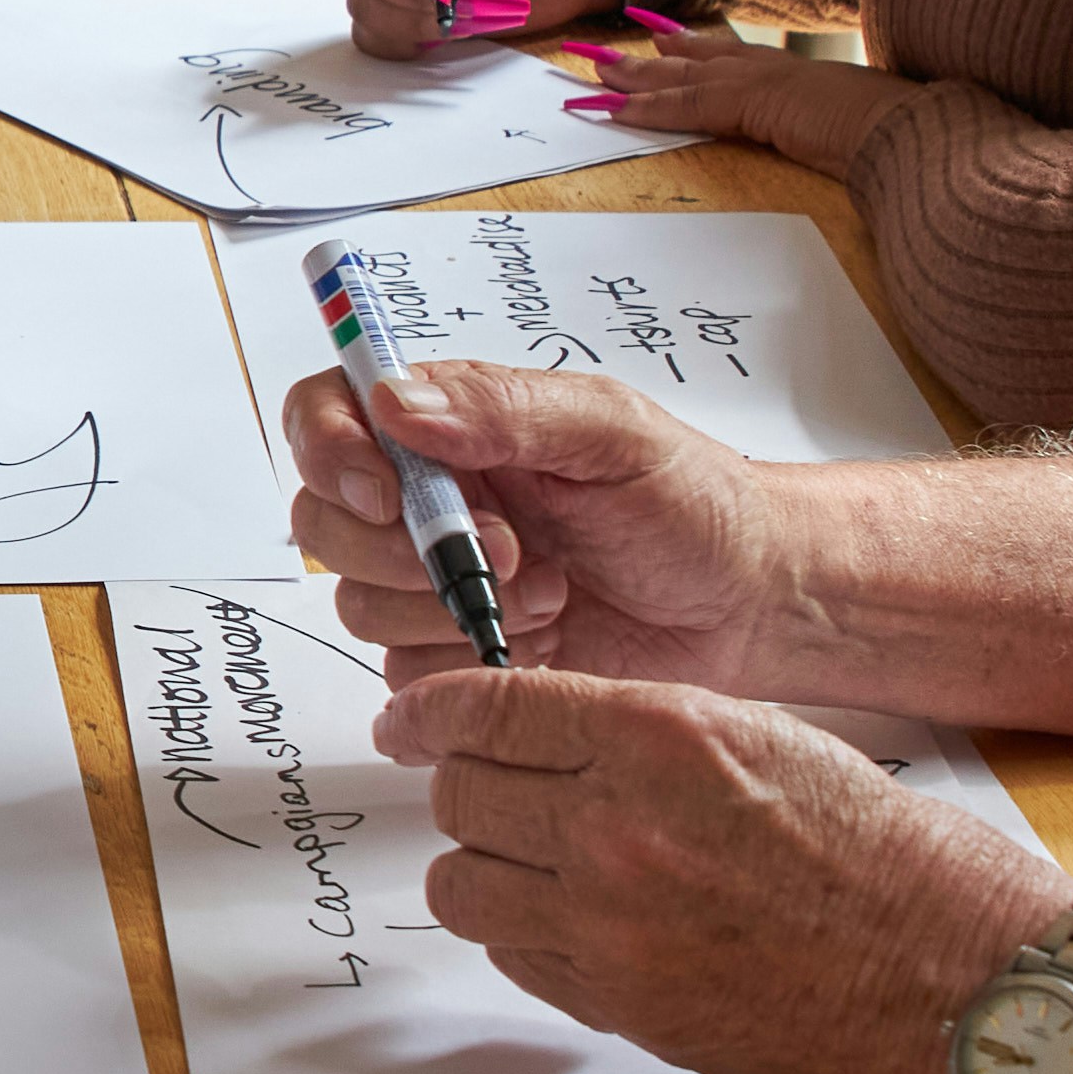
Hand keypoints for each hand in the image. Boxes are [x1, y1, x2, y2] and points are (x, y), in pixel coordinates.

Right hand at [279, 355, 796, 689]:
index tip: (385, 492)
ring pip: (360, 603)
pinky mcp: (456, 653)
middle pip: (324, 521)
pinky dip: (469, 663)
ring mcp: (436, 580)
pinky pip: (406, 672)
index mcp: (452, 427)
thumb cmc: (695, 505)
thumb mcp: (611, 434)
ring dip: (451, 608)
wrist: (747, 604)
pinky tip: (544, 643)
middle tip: (511, 551)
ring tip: (551, 593)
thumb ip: (503, 411)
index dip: (331, 451)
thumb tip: (397, 401)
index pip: (329, 414)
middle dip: (404, 550)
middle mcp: (429, 499)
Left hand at [370, 663, 1066, 1073]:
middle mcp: (618, 824)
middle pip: (461, 795)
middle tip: (491, 790)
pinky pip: (513, 957)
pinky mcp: (619, 1003)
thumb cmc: (891, 860)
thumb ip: (645, 733)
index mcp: (661, 734)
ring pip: (464, 884)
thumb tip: (548, 734)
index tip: (412, 720)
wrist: (958, 979)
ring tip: (533, 863)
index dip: (434, 711)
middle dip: (467, 786)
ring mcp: (610, 922)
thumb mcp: (767, 738)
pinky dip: (524, 934)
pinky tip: (575, 920)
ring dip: (486, 867)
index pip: (489, 707)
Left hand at [541, 20, 907, 174]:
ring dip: (633, 76)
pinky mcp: (756, 102)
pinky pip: (689, 105)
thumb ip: (831, 128)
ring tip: (590, 71)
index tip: (659, 36)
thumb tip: (830, 139)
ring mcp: (764, 81)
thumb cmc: (899, 137)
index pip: (732, 55)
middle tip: (601, 52)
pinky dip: (647, 107)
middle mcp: (774, 68)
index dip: (692, 46)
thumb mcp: (855, 129)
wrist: (915, 131)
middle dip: (646, 57)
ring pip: (682, 76)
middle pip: (695, 58)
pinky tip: (613, 108)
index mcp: (797, 75)